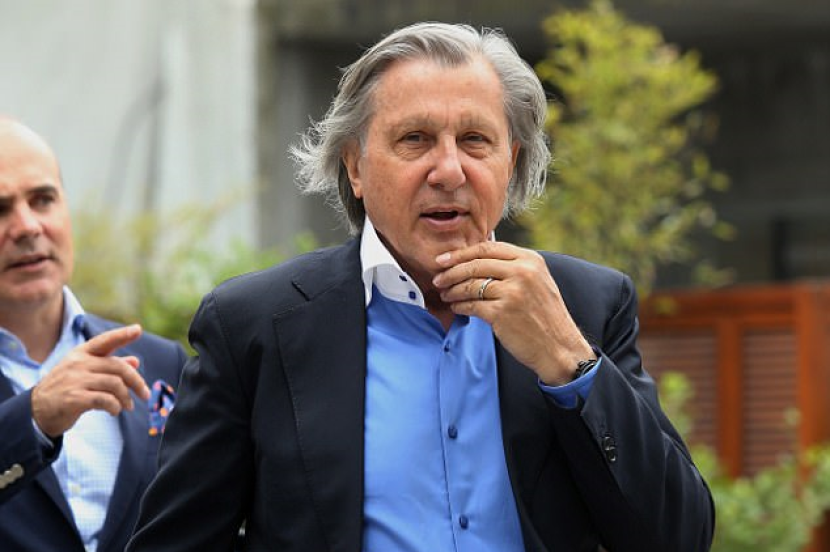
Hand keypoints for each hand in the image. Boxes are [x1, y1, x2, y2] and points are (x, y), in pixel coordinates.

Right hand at [31, 324, 149, 436]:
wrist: (37, 411)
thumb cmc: (65, 389)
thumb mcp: (84, 372)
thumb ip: (109, 366)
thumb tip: (135, 361)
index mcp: (81, 353)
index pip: (105, 340)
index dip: (122, 334)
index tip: (138, 329)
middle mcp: (78, 363)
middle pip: (118, 367)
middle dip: (136, 381)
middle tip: (145, 394)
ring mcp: (75, 380)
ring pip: (115, 384)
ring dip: (126, 398)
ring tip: (127, 406)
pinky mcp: (74, 398)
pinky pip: (106, 400)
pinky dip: (115, 407)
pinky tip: (114, 411)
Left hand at [433, 241, 593, 384]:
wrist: (559, 347)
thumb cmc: (544, 316)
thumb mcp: (537, 281)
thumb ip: (513, 266)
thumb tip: (475, 259)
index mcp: (530, 260)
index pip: (488, 248)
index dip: (462, 253)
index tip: (445, 259)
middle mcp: (522, 272)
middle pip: (475, 264)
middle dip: (451, 271)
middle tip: (438, 278)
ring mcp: (512, 292)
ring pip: (470, 285)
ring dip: (453, 290)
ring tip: (445, 294)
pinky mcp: (502, 313)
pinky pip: (471, 305)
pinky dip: (459, 306)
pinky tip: (455, 307)